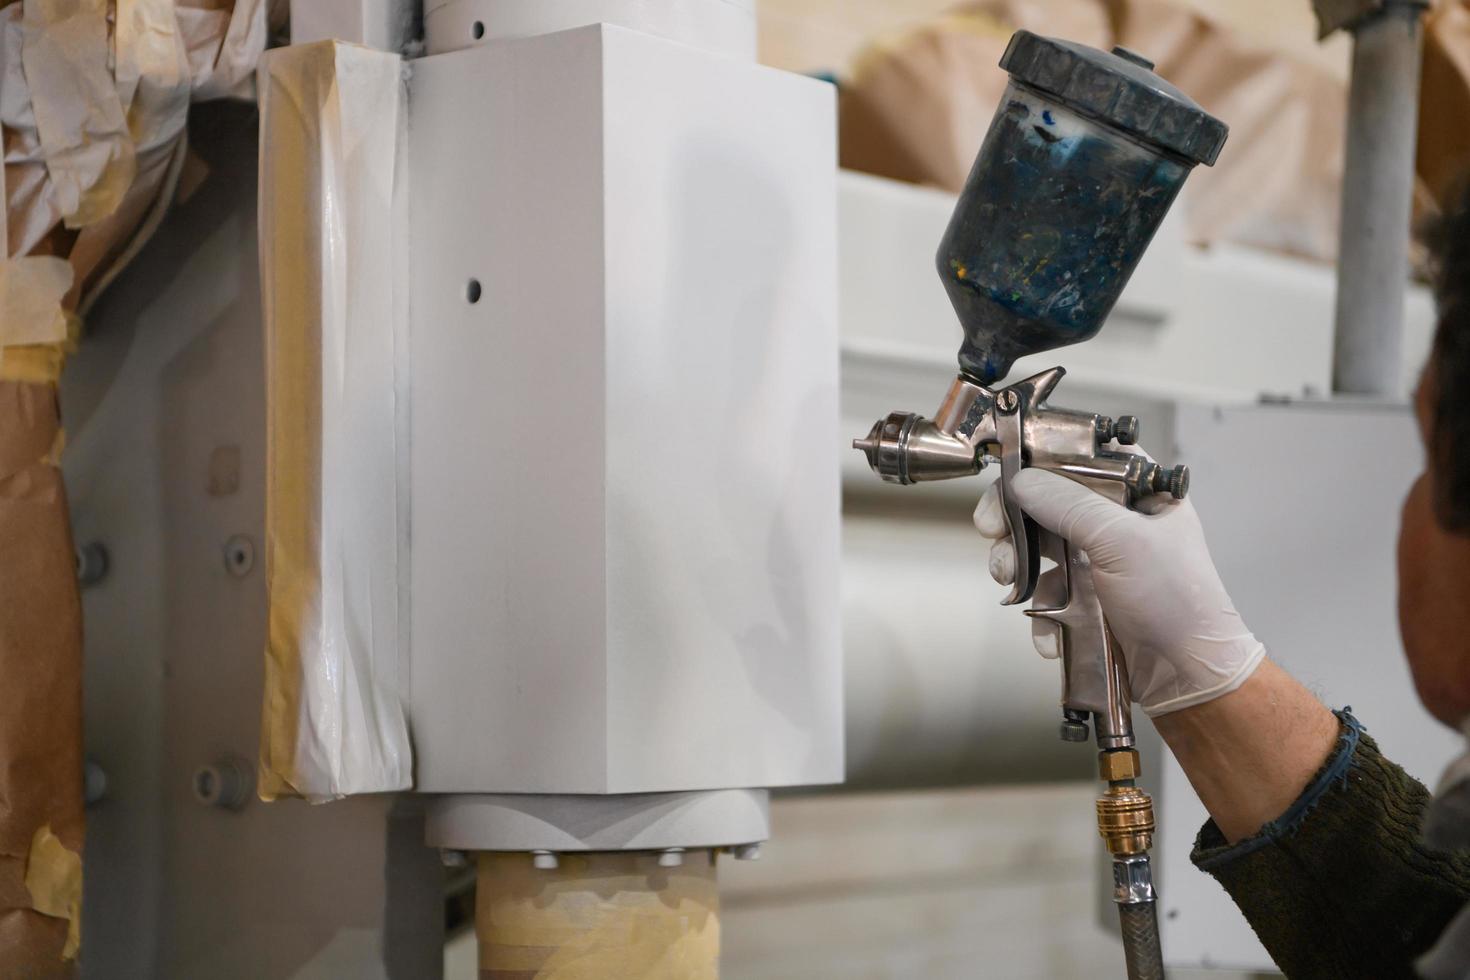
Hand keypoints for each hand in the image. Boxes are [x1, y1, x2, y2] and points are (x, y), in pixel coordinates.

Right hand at [973, 462, 1265, 715]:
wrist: (1188, 677)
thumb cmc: (1179, 603)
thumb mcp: (1123, 542)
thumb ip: (1068, 505)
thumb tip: (1021, 480)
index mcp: (1141, 493)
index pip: (1086, 454)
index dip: (1045, 456)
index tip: (1010, 469)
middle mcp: (1119, 521)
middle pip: (1049, 500)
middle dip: (1016, 517)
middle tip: (992, 529)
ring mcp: (1100, 560)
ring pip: (1039, 546)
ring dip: (1016, 563)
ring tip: (1010, 582)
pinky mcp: (1086, 597)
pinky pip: (1046, 591)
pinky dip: (1039, 608)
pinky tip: (1050, 626)